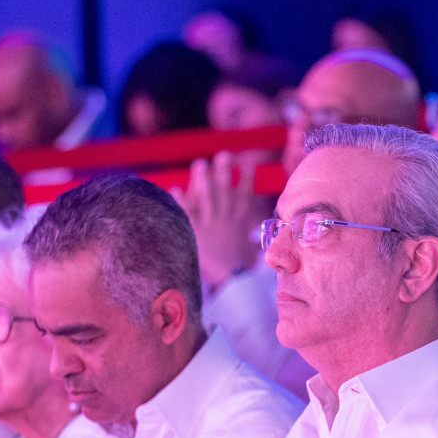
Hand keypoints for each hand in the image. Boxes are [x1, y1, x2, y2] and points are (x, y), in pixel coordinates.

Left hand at [172, 151, 262, 288]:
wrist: (231, 283)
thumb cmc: (241, 269)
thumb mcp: (251, 253)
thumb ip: (255, 242)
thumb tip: (263, 239)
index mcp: (238, 223)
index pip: (244, 196)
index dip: (247, 177)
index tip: (248, 161)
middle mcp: (225, 220)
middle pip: (225, 192)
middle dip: (224, 172)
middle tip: (224, 155)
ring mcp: (210, 225)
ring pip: (207, 199)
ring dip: (204, 180)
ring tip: (201, 164)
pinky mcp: (196, 233)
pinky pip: (187, 215)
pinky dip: (180, 203)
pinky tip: (174, 189)